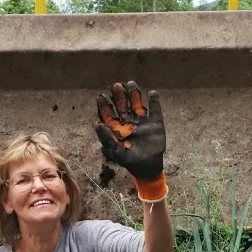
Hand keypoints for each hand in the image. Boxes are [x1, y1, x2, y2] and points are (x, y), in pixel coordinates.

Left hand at [95, 81, 166, 201]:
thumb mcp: (116, 152)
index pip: (109, 113)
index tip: (100, 97)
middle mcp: (129, 121)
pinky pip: (155, 110)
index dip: (105, 105)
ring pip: (137, 104)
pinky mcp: (155, 123)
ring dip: (134, 94)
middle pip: (123, 105)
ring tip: (131, 84)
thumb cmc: (129, 160)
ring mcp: (142, 121)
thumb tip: (96, 124)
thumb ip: (106, 138)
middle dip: (119, 96)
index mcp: (117, 127)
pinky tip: (152, 94)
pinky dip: (155, 102)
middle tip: (116, 86)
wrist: (148, 167)